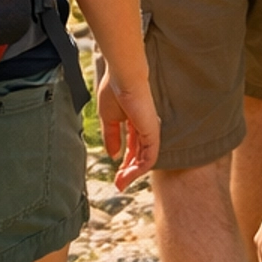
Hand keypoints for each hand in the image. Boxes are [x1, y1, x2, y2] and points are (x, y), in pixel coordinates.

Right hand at [99, 71, 159, 186]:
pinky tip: (128, 176)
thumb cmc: (114, 90)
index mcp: (135, 121)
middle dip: (129, 171)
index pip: (133, 146)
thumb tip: (114, 155)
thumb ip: (112, 136)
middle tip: (119, 184)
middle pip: (139, 155)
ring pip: (145, 160)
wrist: (123, 77)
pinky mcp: (152, 133)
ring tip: (121, 184)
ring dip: (132, 174)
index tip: (117, 174)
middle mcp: (145, 128)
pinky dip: (138, 170)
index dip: (125, 161)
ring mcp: (150, 131)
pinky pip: (149, 158)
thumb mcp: (108, 118)